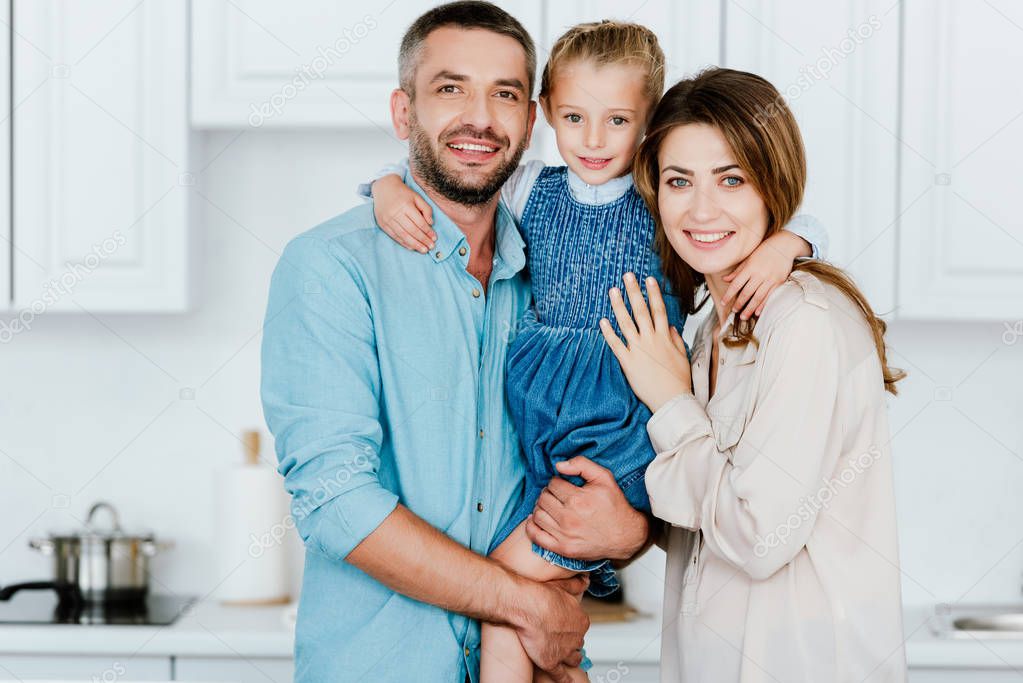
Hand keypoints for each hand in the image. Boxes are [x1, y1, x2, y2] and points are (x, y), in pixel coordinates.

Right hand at [371, 174, 435, 252]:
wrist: (384, 188)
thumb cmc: (403, 193)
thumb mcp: (417, 197)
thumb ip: (426, 209)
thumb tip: (431, 223)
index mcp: (405, 205)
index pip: (419, 222)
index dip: (428, 231)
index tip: (434, 238)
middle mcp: (395, 213)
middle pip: (412, 230)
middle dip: (422, 240)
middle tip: (431, 247)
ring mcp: (388, 219)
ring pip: (403, 235)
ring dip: (414, 244)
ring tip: (423, 250)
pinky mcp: (382, 224)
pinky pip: (394, 236)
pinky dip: (404, 243)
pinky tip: (412, 247)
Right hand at [512, 574, 589, 681]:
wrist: (525, 605)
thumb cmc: (540, 594)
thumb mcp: (562, 585)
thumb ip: (576, 584)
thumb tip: (586, 579)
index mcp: (580, 619)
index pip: (580, 626)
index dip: (572, 626)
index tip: (565, 625)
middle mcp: (576, 637)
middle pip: (577, 642)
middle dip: (570, 641)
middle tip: (560, 639)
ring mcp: (564, 651)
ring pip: (573, 659)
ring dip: (569, 658)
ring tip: (564, 658)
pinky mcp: (552, 662)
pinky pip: (562, 676)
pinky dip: (565, 680)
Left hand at [525, 456, 648, 560]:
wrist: (625, 535)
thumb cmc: (614, 505)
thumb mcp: (604, 477)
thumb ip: (581, 464)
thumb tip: (558, 465)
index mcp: (578, 499)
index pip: (553, 484)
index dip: (557, 482)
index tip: (564, 486)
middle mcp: (569, 518)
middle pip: (543, 498)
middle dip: (548, 493)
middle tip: (557, 495)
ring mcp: (565, 535)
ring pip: (537, 514)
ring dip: (541, 507)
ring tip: (551, 506)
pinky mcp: (563, 549)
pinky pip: (536, 536)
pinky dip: (531, 526)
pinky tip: (537, 519)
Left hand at [600, 272, 691, 412]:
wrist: (671, 401)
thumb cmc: (678, 381)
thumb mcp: (682, 357)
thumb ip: (675, 340)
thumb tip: (670, 327)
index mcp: (664, 338)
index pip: (658, 310)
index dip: (653, 293)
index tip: (648, 279)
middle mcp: (650, 340)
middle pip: (641, 310)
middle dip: (634, 291)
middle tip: (627, 275)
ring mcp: (638, 350)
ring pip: (626, 323)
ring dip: (618, 305)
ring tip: (612, 291)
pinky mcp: (627, 362)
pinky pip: (615, 344)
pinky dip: (608, 332)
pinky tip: (602, 321)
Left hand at [721, 231, 809, 319]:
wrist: (784, 245)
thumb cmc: (764, 251)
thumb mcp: (749, 258)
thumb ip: (737, 271)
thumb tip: (725, 280)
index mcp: (750, 267)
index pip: (736, 284)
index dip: (729, 295)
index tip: (723, 302)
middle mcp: (759, 274)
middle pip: (746, 293)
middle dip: (739, 304)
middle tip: (733, 311)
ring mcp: (770, 278)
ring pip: (758, 297)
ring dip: (749, 308)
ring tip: (743, 316)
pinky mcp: (779, 282)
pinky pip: (769, 296)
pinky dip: (763, 305)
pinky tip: (757, 312)